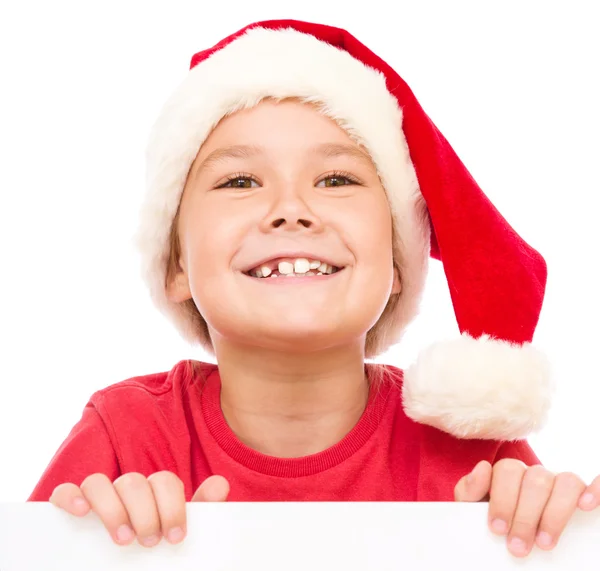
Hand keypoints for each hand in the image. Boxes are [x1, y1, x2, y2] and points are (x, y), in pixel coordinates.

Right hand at [49, 471, 229, 546]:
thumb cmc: (159, 552)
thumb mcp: (179, 534)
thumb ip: (202, 511)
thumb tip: (220, 484)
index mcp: (155, 493)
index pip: (164, 482)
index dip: (172, 506)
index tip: (175, 537)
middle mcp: (127, 491)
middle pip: (134, 482)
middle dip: (145, 512)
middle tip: (150, 542)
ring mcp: (99, 499)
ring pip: (99, 483)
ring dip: (112, 509)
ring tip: (123, 540)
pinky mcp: (72, 510)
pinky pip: (65, 492)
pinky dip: (71, 496)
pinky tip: (81, 513)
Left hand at [455, 460, 599, 557]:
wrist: (509, 541)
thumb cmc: (496, 522)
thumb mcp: (475, 509)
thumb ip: (470, 490)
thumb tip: (482, 468)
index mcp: (510, 473)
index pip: (508, 470)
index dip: (503, 499)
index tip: (498, 529)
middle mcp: (537, 475)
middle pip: (536, 479)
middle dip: (525, 516)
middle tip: (518, 547)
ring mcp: (561, 484)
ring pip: (566, 481)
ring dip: (556, 513)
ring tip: (545, 543)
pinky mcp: (583, 495)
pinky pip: (592, 481)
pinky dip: (594, 488)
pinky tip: (587, 506)